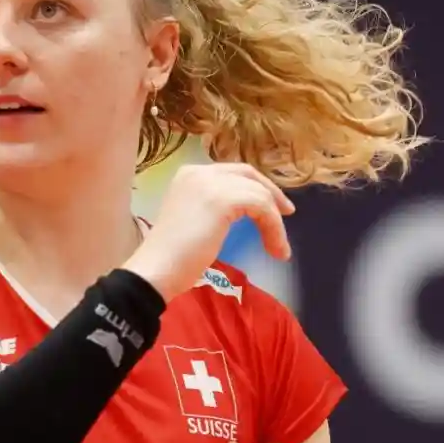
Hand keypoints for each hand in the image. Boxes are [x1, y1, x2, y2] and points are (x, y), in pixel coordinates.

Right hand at [123, 163, 294, 301]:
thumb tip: (246, 210)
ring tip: (279, 249)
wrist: (156, 270)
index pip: (232, 173)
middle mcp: (199, 172)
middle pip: (248, 174)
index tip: (272, 208)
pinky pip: (262, 207)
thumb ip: (214, 208)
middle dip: (270, 194)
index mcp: (189, 175)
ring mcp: (211, 183)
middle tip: (286, 214)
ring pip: (259, 193)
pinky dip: (274, 228)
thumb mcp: (195, 222)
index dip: (256, 188)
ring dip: (274, 222)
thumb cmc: (171, 258)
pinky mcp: (224, 199)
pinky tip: (275, 249)